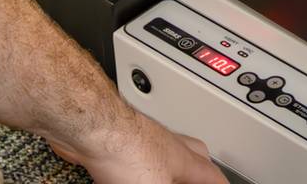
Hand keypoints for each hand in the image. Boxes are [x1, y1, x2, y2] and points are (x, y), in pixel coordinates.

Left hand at [54, 107, 228, 183]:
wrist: (93, 127)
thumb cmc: (127, 152)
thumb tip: (175, 182)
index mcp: (185, 160)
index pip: (214, 176)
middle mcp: (169, 146)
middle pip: (197, 154)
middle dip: (202, 169)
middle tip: (202, 179)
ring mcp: (145, 140)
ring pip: (168, 153)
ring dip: (172, 167)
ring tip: (167, 177)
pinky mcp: (121, 143)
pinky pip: (140, 156)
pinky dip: (141, 169)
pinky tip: (127, 177)